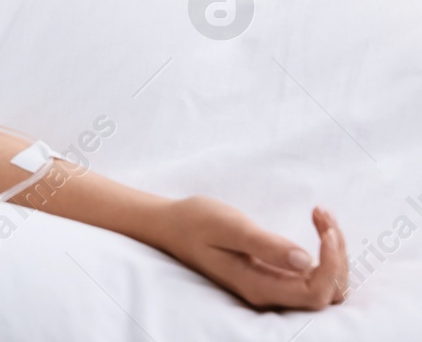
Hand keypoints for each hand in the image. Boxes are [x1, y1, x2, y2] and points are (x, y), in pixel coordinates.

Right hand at [151, 197, 346, 310]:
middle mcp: (269, 295)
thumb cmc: (197, 221)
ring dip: (332, 253)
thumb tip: (306, 260)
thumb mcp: (229, 226)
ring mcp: (273, 289)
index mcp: (258, 286)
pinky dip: (324, 251)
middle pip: (327, 292)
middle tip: (321, 213)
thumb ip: (265, 245)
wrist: (173, 225)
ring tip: (320, 215)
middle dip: (335, 254)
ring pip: (325, 286)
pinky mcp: (276, 278)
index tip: (324, 228)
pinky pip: (314, 276)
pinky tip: (316, 224)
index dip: (330, 265)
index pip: (315, 293)